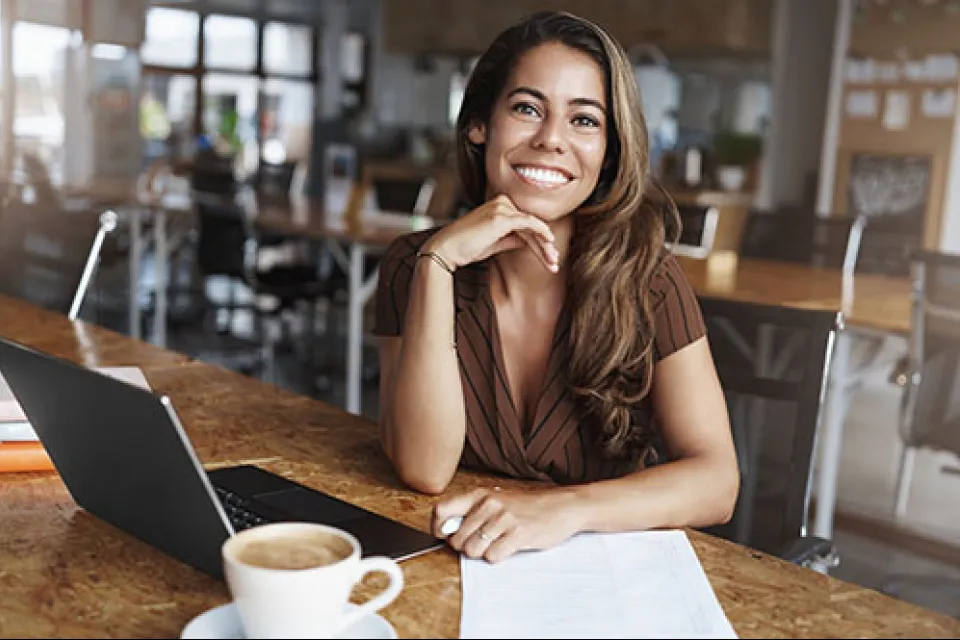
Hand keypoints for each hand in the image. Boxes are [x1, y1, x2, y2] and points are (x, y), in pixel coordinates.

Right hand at [422, 195, 559, 272]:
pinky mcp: (501, 217)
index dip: (539, 241)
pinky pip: (528, 223)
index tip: (549, 257)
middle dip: (544, 245)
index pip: (525, 224)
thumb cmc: (467, 247)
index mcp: (500, 206)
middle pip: (530, 225)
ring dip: (544, 245)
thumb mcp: (495, 243)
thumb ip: (512, 239)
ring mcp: (501, 208)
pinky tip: (549, 242)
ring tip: (553, 262)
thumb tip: (529, 242)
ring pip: (531, 227)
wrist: (447, 249)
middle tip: (555, 262)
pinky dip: (540, 232)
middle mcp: (502, 203)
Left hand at [432, 487, 583, 562]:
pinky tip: (509, 547)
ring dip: (482, 553)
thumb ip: (472, 511)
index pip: (441, 510)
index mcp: (480, 494)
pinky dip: (498, 557)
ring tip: (497, 543)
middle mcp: (488, 504)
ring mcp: (503, 519)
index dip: (438, 529)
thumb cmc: (528, 506)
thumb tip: (446, 531)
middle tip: (483, 542)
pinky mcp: (518, 534)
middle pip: (455, 539)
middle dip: (465, 547)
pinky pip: (492, 557)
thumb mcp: (497, 500)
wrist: (563, 506)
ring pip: (472, 550)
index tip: (445, 536)